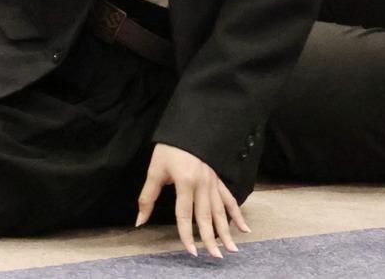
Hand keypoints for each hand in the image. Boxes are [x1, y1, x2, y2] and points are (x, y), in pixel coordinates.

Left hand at [136, 143, 246, 257]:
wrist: (187, 127)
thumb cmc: (169, 148)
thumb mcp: (155, 170)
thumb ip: (148, 197)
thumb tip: (140, 221)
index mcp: (185, 182)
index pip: (185, 216)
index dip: (187, 236)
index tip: (192, 252)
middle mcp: (202, 184)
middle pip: (207, 217)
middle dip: (212, 239)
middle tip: (217, 256)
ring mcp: (212, 182)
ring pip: (221, 211)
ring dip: (227, 230)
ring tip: (233, 248)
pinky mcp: (218, 179)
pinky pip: (229, 198)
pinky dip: (237, 213)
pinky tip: (244, 227)